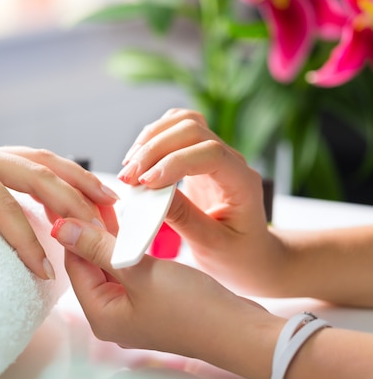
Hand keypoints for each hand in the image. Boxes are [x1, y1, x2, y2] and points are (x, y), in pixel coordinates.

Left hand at [50, 217, 283, 378]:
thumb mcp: (139, 271)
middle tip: (93, 196)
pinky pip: (129, 268)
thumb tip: (61, 227)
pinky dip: (127, 246)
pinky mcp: (150, 300)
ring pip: (110, 264)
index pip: (74, 263)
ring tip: (109, 201)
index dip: (74, 229)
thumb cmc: (192, 308)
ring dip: (110, 235)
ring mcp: (132, 308)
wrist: (239, 331)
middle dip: (91, 230)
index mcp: (100, 315)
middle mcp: (111, 314)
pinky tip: (129, 223)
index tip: (75, 199)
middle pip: (90, 264)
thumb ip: (98, 247)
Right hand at [116, 108, 285, 294]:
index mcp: (243, 182)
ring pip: (183, 122)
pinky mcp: (197, 156)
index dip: (174, 162)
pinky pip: (175, 130)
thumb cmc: (236, 255)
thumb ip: (183, 218)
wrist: (249, 256)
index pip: (210, 153)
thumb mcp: (211, 245)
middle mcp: (231, 161)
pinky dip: (153, 138)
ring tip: (129, 168)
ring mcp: (214, 154)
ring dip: (150, 139)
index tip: (146, 184)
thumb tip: (150, 193)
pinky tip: (138, 160)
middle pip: (193, 129)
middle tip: (128, 178)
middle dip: (155, 149)